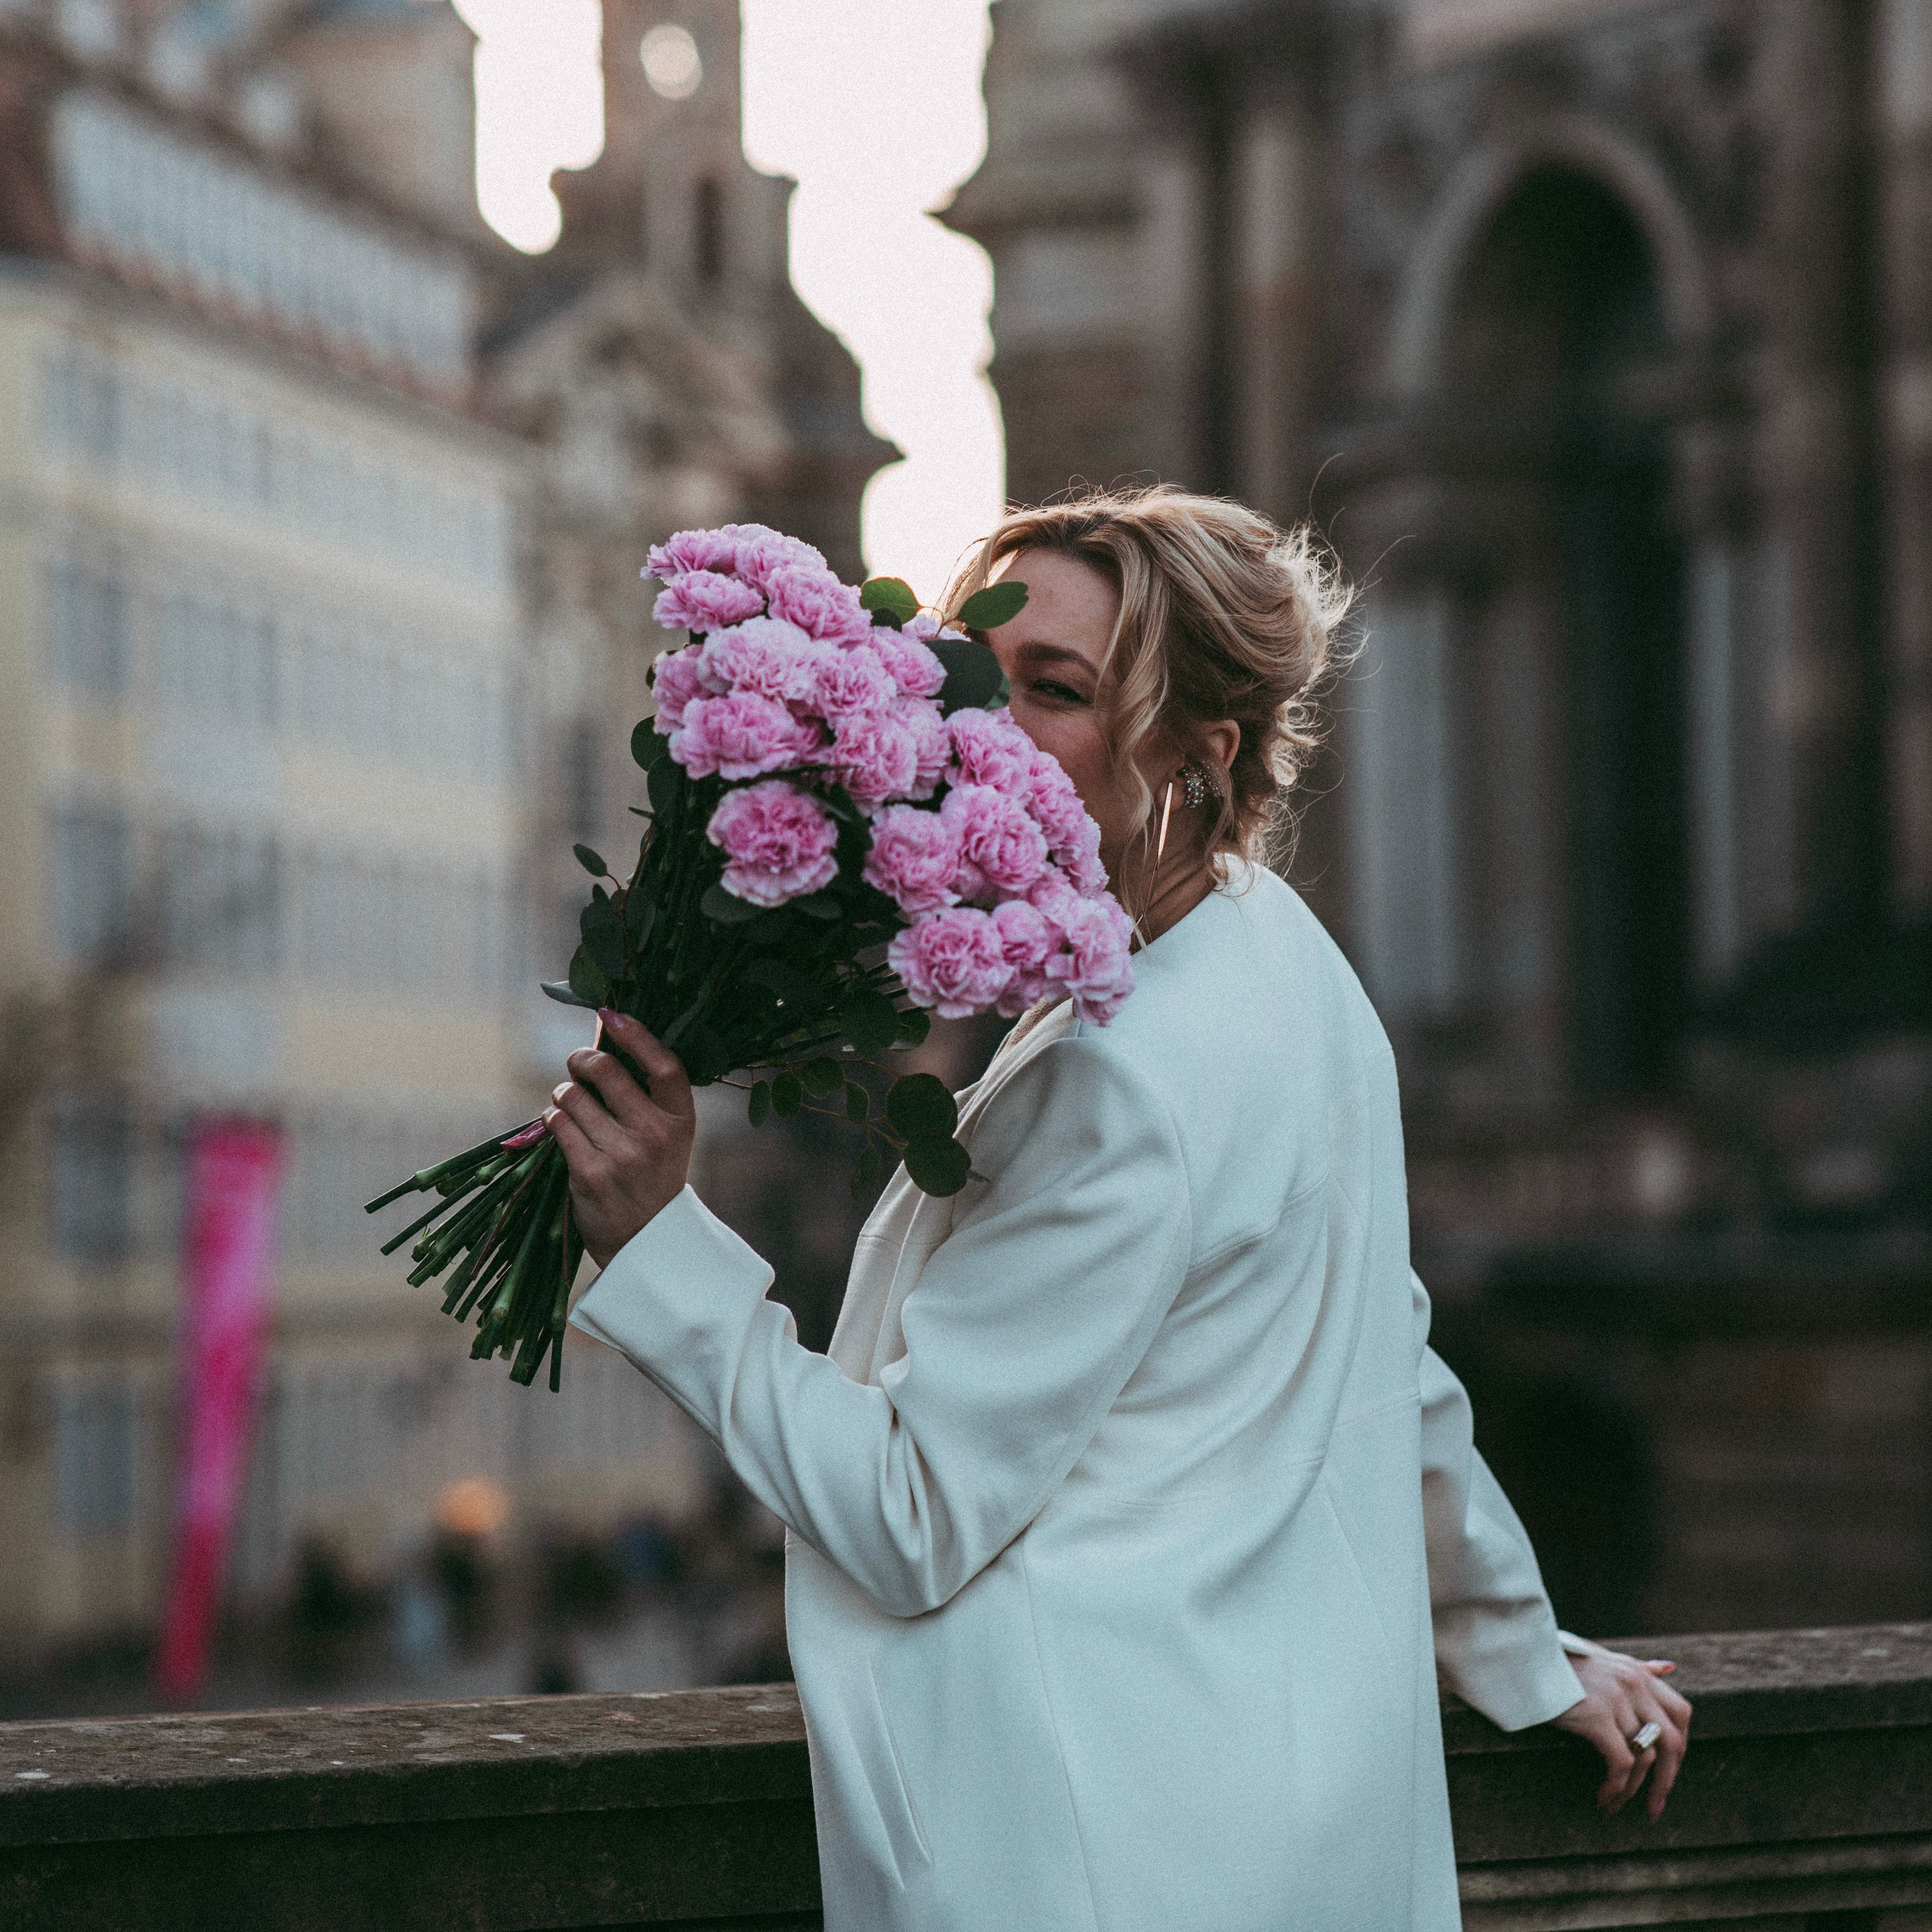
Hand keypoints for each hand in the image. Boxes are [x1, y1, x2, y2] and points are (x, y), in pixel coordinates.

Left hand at [543, 1010, 695, 1268]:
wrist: (647, 1243)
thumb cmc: (653, 1178)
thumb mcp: (668, 1137)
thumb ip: (645, 1097)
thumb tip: (605, 1044)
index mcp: (681, 1121)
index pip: (664, 1065)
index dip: (637, 1035)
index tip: (611, 1016)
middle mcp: (655, 1135)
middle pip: (607, 1071)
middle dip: (582, 1059)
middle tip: (578, 1063)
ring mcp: (622, 1156)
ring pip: (572, 1095)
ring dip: (564, 1093)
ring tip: (570, 1104)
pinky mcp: (589, 1174)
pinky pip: (557, 1124)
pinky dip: (553, 1118)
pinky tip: (561, 1125)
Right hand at [1551, 1644, 1691, 1819]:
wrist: (1523, 1656)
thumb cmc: (1559, 1661)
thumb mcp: (1603, 1658)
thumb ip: (1638, 1667)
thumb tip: (1670, 1667)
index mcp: (1638, 1672)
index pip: (1681, 1714)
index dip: (1679, 1748)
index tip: (1666, 1774)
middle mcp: (1634, 1684)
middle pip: (1671, 1741)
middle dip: (1667, 1780)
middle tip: (1654, 1807)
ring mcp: (1616, 1699)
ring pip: (1645, 1758)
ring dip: (1634, 1791)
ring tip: (1615, 1803)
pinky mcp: (1597, 1716)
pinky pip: (1621, 1763)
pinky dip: (1617, 1787)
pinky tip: (1603, 1796)